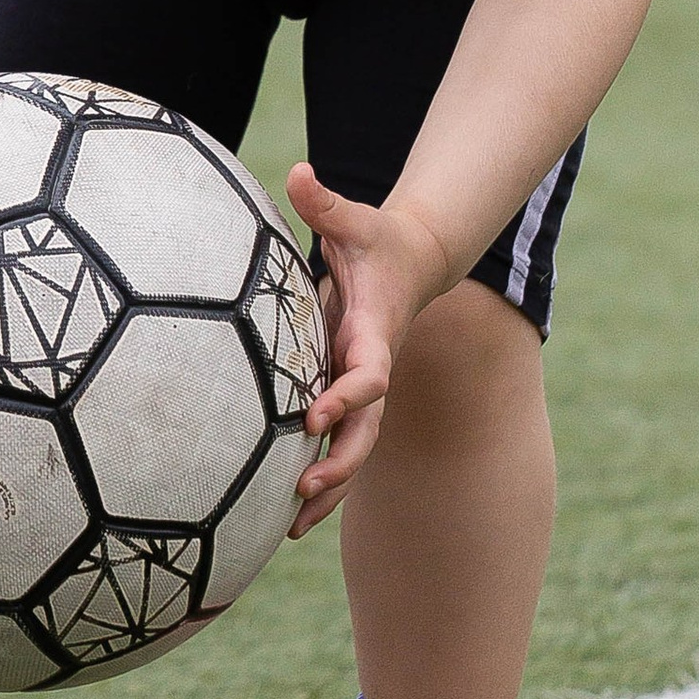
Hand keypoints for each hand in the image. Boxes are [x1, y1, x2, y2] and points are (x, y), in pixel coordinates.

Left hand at [281, 163, 451, 536]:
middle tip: (303, 489)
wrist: (410, 262)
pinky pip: (336, 444)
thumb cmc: (376, 240)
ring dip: (329, 488)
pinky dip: (319, 479)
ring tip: (292, 526)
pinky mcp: (345, 395)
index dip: (347, 395)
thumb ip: (325, 202)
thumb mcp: (354, 220)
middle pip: (365, 429)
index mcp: (373, 333)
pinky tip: (287, 516)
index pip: (368, 374)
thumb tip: (299, 171)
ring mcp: (360, 388)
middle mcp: (370, 369)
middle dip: (340, 462)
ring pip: (352, 450)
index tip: (316, 415)